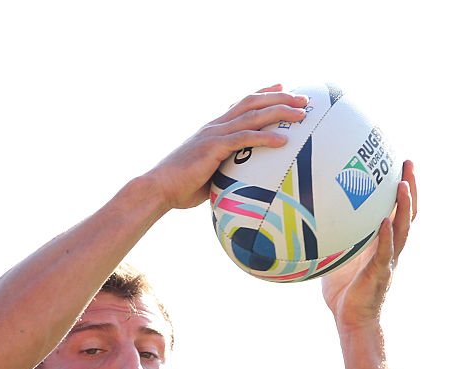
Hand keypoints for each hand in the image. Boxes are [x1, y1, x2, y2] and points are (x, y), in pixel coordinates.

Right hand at [145, 84, 309, 209]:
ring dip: (280, 113)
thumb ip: (225, 169)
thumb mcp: (208, 173)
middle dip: (280, 98)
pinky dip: (265, 138)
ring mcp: (214, 134)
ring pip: (252, 116)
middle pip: (252, 103)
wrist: (158, 188)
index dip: (263, 93)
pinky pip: (245, 140)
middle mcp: (215, 126)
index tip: (283, 87)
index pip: (241, 103)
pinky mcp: (213, 148)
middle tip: (303, 98)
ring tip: (302, 114)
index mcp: (213, 129)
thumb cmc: (181, 186)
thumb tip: (242, 181)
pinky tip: (284, 141)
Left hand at [322, 160, 415, 331]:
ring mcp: (388, 261)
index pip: (396, 211)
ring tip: (403, 184)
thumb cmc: (343, 293)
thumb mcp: (334, 258)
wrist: (352, 322)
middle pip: (407, 213)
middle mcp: (391, 249)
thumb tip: (304, 218)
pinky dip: (385, 236)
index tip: (398, 165)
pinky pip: (385, 252)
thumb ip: (329, 239)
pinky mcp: (380, 274)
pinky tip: (383, 221)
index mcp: (382, 244)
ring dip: (404, 207)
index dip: (400, 190)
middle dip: (411, 188)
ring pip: (403, 229)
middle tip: (408, 163)